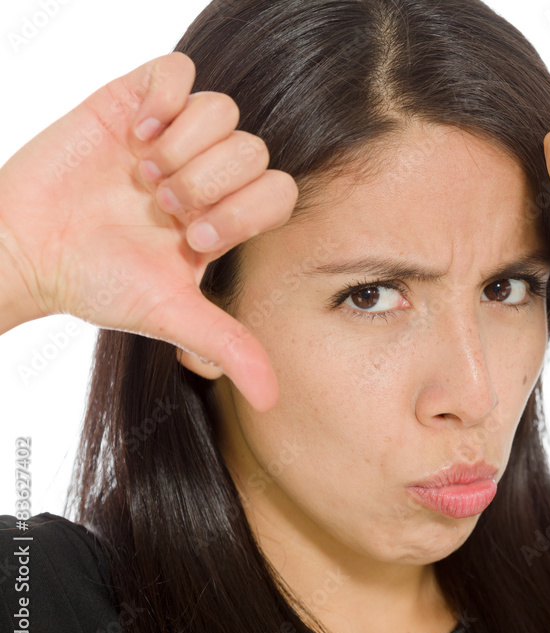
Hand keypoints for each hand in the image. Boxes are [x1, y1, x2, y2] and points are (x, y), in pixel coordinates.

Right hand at [0, 52, 297, 411]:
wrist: (26, 249)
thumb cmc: (97, 282)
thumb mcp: (168, 315)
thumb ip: (228, 345)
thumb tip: (273, 399)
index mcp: (226, 214)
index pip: (279, 191)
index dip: (244, 210)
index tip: (192, 237)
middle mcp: (208, 172)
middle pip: (253, 150)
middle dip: (208, 183)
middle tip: (161, 208)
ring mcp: (173, 134)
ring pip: (223, 111)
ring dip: (182, 147)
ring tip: (141, 176)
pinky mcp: (134, 100)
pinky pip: (179, 72)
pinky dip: (162, 100)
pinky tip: (133, 135)